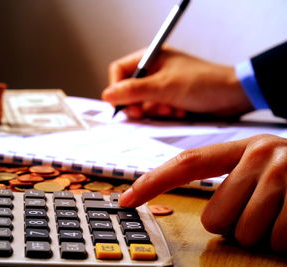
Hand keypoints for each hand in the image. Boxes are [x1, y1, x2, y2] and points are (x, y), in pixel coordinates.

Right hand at [102, 47, 253, 118]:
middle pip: (128, 90)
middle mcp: (154, 71)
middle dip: (137, 103)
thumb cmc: (202, 83)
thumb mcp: (164, 87)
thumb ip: (133, 91)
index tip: (120, 104)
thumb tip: (107, 95)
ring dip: (154, 111)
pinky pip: (156, 111)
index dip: (116, 88)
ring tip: (171, 110)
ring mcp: (163, 87)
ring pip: (142, 104)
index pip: (119, 70)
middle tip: (143, 112)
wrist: (234, 96)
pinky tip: (179, 113)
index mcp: (152, 58)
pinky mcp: (171, 101)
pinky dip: (165, 115)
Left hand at [120, 134, 286, 252]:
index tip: (125, 199)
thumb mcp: (261, 166)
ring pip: (244, 233)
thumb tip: (199, 209)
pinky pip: (277, 242)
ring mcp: (285, 175)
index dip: (153, 182)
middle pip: (215, 217)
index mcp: (241, 147)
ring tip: (282, 213)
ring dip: (262, 234)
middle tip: (261, 209)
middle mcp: (261, 155)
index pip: (186, 164)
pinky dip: (286, 241)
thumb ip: (228, 179)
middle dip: (235, 224)